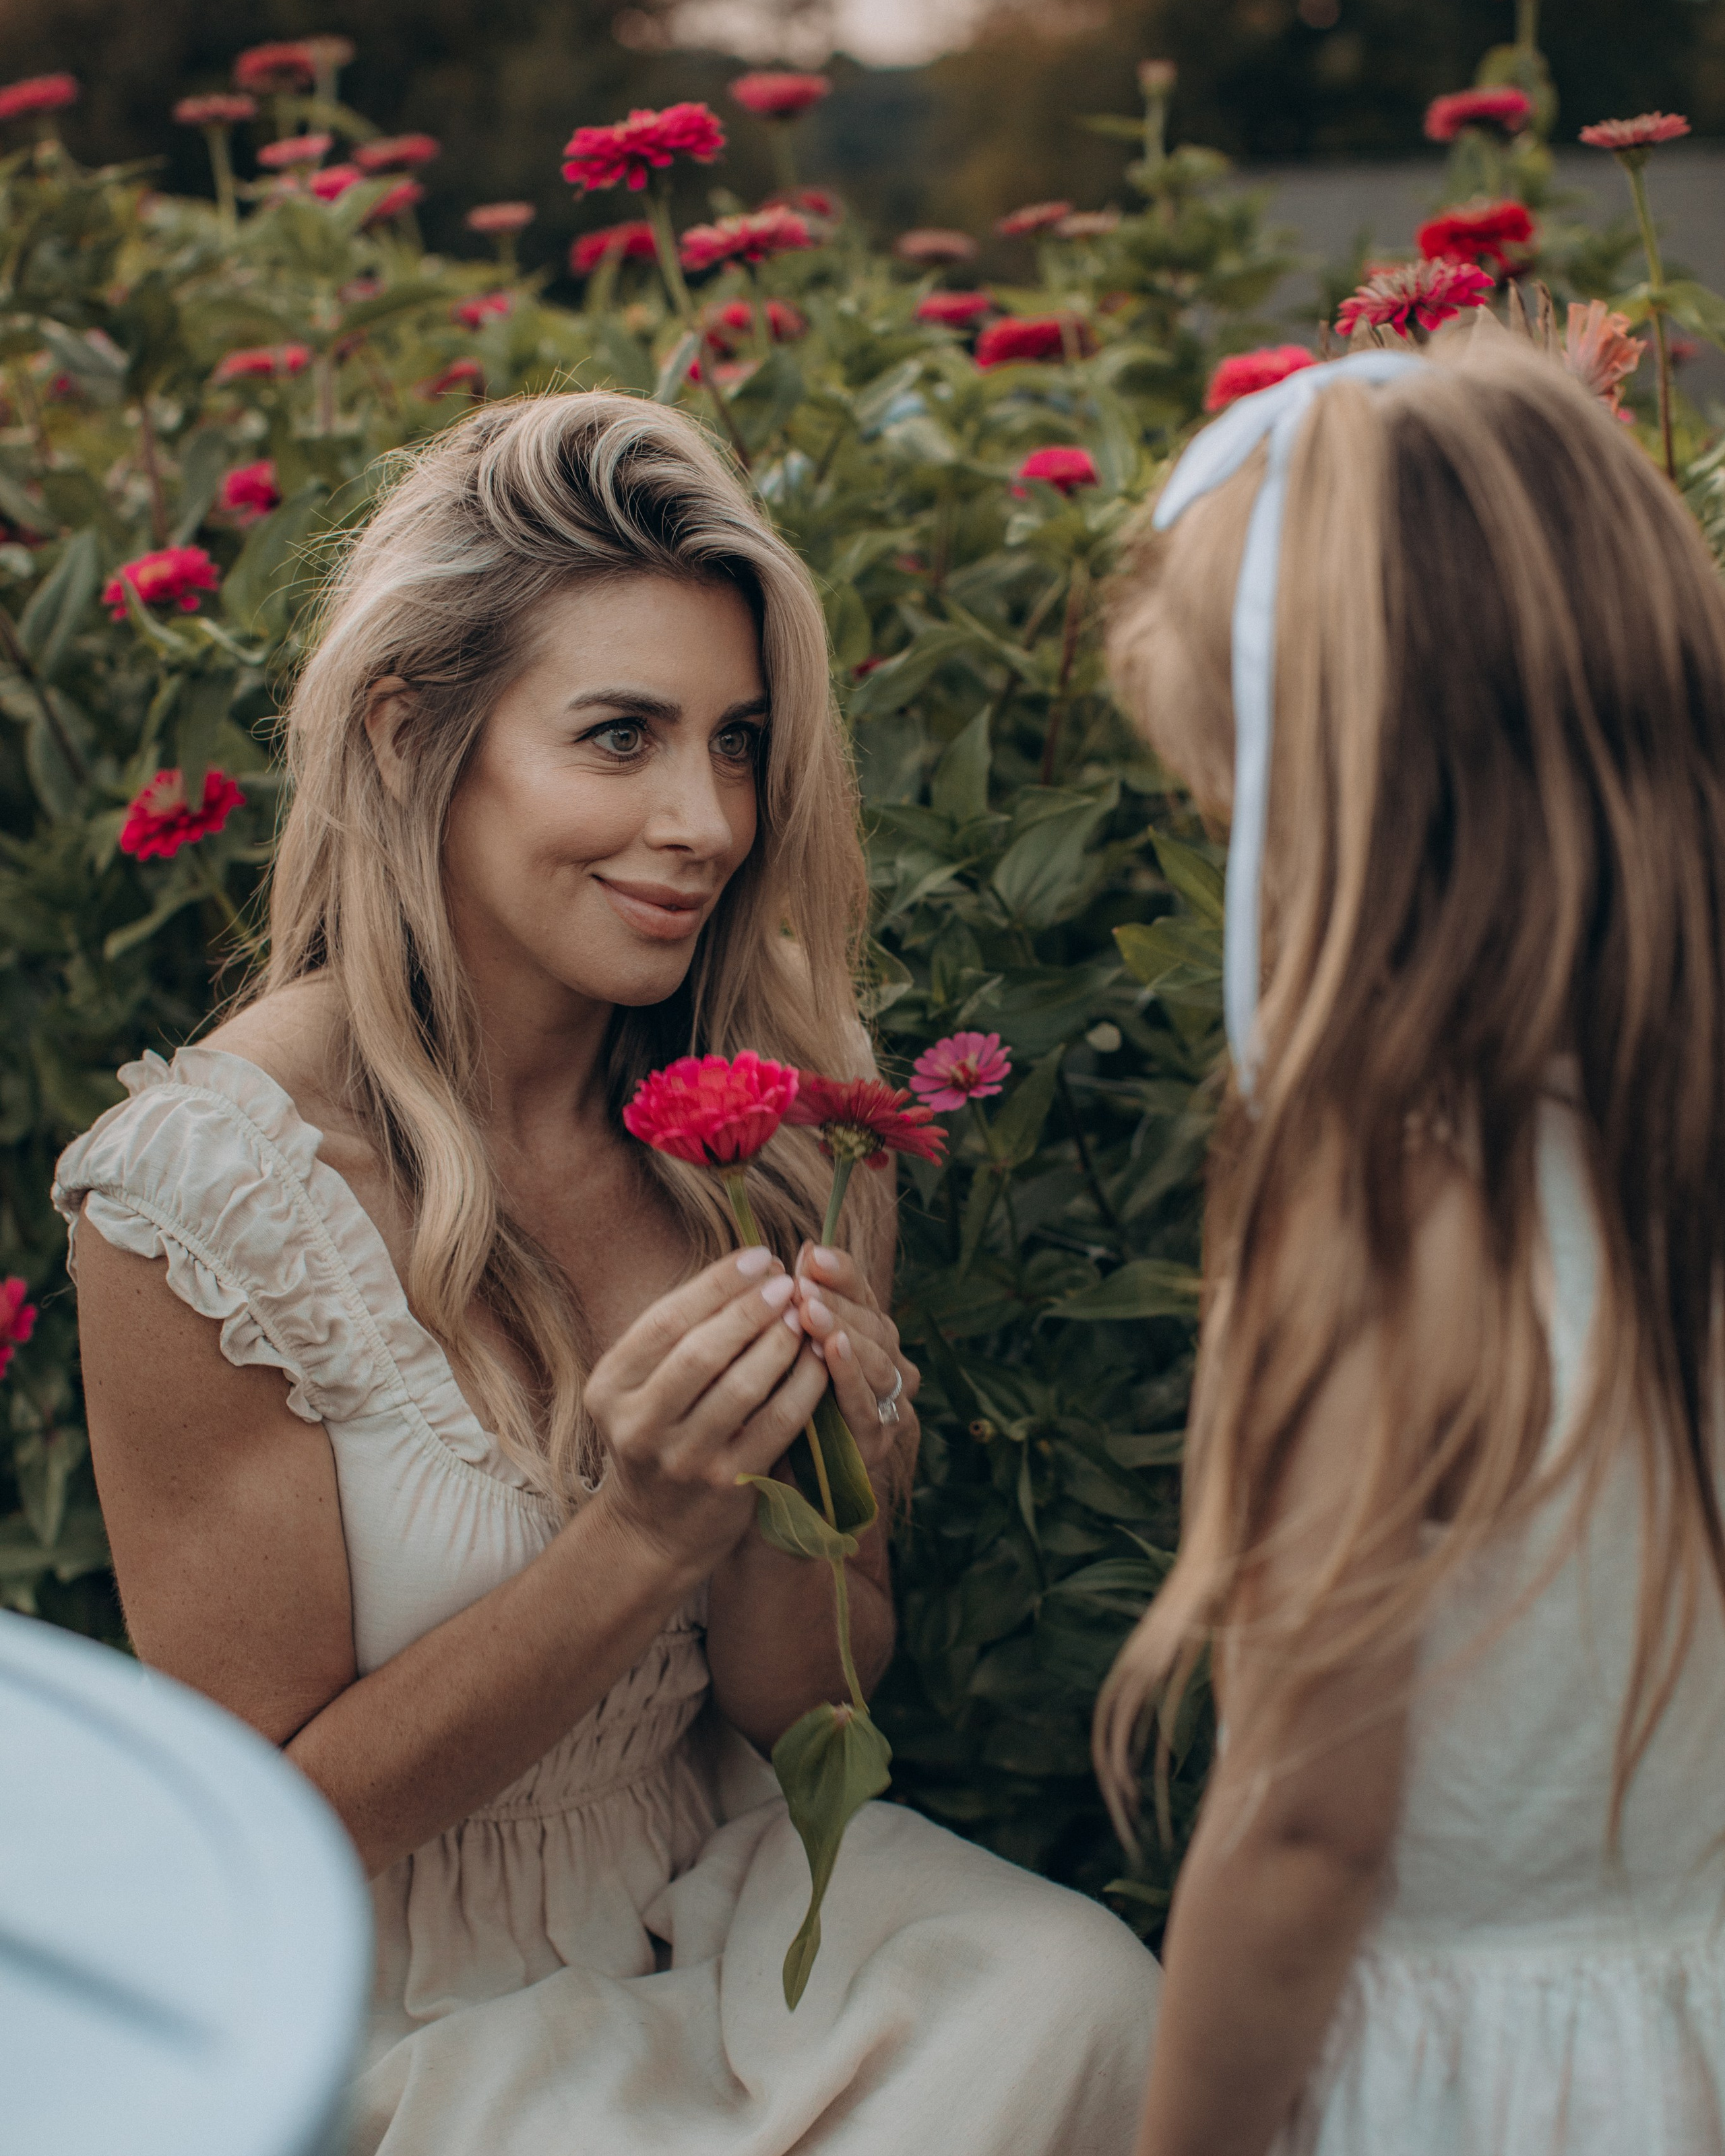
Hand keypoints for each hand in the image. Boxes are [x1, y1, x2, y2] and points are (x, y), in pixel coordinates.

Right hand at [585, 1249, 830, 1576]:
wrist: (655, 1530)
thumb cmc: (660, 1434)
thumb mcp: (641, 1385)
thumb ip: (678, 1333)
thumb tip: (749, 1267)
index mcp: (610, 1387)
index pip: (665, 1320)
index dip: (718, 1283)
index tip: (761, 1256)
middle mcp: (637, 1424)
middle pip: (701, 1350)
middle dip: (752, 1309)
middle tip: (789, 1283)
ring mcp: (681, 1459)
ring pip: (741, 1386)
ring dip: (781, 1343)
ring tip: (806, 1316)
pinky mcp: (726, 1485)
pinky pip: (775, 1424)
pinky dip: (803, 1386)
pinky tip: (820, 1361)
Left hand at [792, 1244, 921, 1484]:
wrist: (772, 1487)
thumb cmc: (774, 1408)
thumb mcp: (779, 1351)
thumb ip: (794, 1309)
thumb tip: (801, 1250)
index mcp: (867, 1336)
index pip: (863, 1295)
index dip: (842, 1272)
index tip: (811, 1254)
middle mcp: (888, 1367)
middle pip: (873, 1324)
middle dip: (837, 1301)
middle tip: (802, 1283)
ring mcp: (887, 1406)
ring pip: (876, 1361)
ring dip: (843, 1332)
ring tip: (811, 1311)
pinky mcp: (877, 1444)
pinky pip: (867, 1406)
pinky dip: (850, 1376)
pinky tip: (830, 1351)